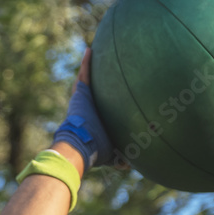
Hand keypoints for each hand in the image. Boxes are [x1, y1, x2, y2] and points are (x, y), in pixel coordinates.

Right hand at [54, 49, 129, 173]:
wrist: (81, 145)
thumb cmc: (96, 152)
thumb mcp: (113, 154)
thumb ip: (122, 157)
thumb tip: (132, 165)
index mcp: (94, 120)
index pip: (101, 109)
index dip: (106, 103)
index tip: (112, 97)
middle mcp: (87, 108)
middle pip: (94, 92)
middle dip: (99, 83)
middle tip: (105, 71)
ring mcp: (82, 99)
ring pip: (88, 81)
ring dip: (90, 68)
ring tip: (95, 53)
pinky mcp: (80, 93)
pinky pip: (85, 74)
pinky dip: (87, 63)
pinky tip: (91, 49)